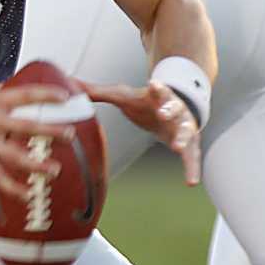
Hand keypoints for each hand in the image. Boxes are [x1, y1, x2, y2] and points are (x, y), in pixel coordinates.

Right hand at [0, 83, 68, 198]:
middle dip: (48, 131)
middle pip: (22, 126)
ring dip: (34, 164)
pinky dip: (11, 186)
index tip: (64, 97)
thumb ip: (4, 92)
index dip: (44, 95)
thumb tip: (29, 88)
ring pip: (11, 155)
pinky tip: (26, 193)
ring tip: (53, 170)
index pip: (23, 94)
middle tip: (69, 135)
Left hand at [88, 80, 202, 185]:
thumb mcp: (123, 96)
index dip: (157, 87)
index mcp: (158, 96)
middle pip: (174, 108)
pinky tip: (191, 182)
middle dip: (170, 110)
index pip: (159, 89)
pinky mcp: (189, 143)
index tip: (154, 84)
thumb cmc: (145, 102)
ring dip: (184, 139)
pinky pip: (191, 157)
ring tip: (179, 147)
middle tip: (163, 113)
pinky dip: (192, 168)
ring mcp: (184, 126)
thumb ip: (99, 92)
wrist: (172, 108)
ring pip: (187, 132)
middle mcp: (175, 109)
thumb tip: (72, 83)